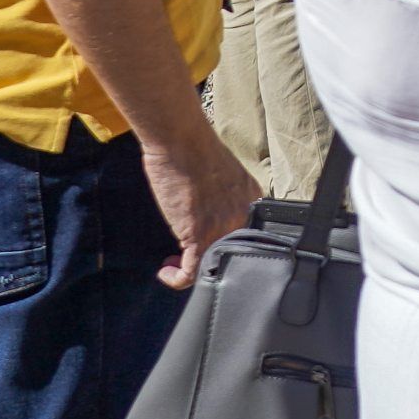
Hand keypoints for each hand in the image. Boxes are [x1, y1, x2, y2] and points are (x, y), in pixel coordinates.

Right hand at [141, 130, 263, 288]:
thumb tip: (212, 215)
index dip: (226, 247)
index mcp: (252, 202)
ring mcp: (224, 228)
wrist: (181, 140)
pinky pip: (191, 272)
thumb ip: (226, 199)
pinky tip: (166, 270)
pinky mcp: (200, 236)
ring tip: (176, 263)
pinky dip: (177, 278)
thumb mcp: (223, 177)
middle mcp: (245, 218)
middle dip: (210, 261)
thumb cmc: (194, 150)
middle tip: (188, 257)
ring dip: (193, 270)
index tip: (208, 246)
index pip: (248, 238)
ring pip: (214, 266)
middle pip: (233, 255)